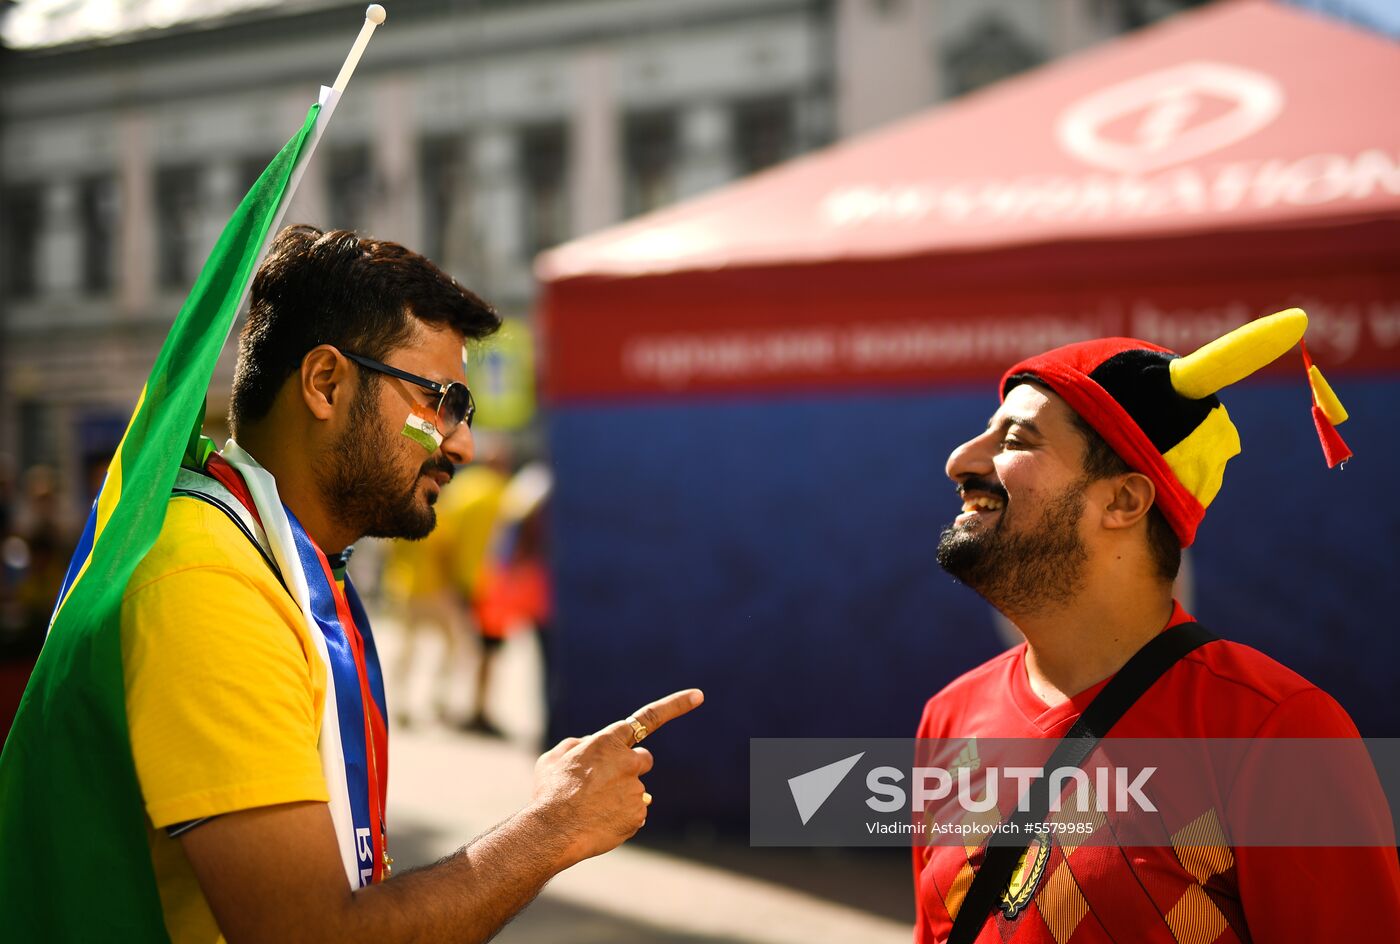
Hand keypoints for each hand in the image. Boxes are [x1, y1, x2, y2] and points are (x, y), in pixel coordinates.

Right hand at [530, 689, 703, 866]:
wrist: (553, 832)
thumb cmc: (550, 793)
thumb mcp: (553, 759)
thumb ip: (577, 746)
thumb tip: (589, 746)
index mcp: (608, 742)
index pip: (648, 718)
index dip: (676, 705)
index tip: (698, 695)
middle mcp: (629, 762)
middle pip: (643, 759)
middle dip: (630, 767)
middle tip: (604, 783)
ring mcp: (637, 789)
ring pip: (635, 790)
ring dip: (619, 796)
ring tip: (592, 808)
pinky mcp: (639, 814)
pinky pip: (635, 813)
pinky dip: (621, 818)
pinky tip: (600, 822)